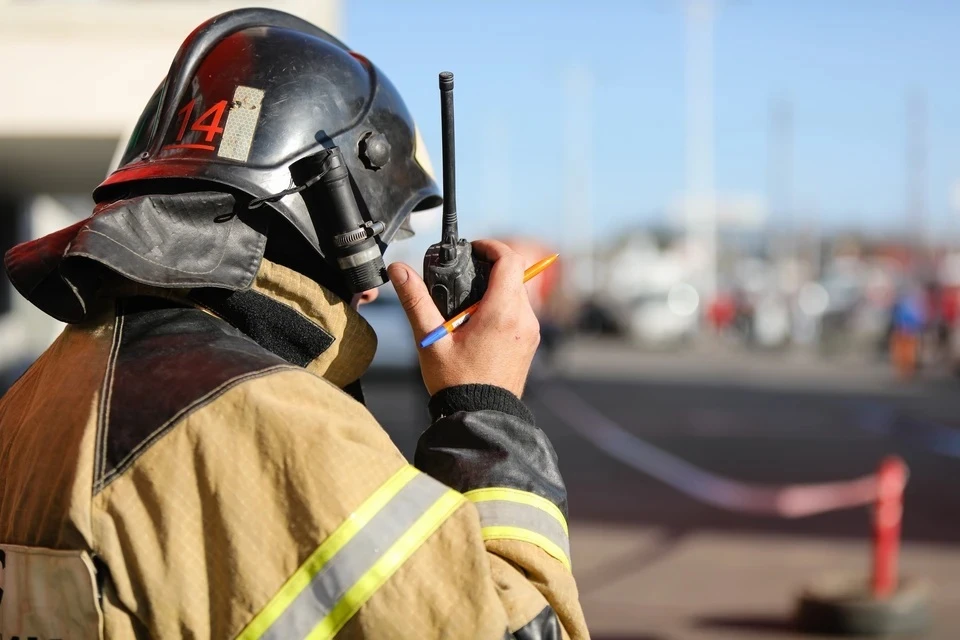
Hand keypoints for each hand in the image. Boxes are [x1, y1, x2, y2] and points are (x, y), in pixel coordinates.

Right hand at [388, 239, 539, 397]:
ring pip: (518, 293)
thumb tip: (399, 270)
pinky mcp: (529, 343)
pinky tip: (478, 322)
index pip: (509, 260)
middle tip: (464, 274)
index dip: (491, 246)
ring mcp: (530, 332)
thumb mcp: (431, 340)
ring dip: (497, 288)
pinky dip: (504, 306)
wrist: (481, 418)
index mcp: (502, 313)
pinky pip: (520, 312)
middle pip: (514, 274)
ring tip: (467, 304)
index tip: (474, 248)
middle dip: (490, 267)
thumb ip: (416, 301)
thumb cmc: (457, 384)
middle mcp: (523, 319)